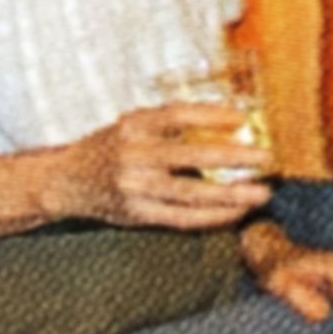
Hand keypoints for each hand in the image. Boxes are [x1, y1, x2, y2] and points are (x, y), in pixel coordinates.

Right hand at [47, 104, 271, 229]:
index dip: (212, 115)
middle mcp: (133, 155)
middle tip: (266, 158)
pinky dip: (213, 216)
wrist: (66, 181)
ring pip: (191, 194)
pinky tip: (235, 212)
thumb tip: (231, 123)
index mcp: (134, 125)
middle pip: (191, 156)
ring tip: (260, 194)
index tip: (243, 118)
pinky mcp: (137, 214)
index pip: (178, 115)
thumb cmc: (112, 147)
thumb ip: (169, 125)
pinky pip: (182, 218)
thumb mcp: (133, 125)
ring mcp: (134, 187)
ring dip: (231, 195)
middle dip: (234, 158)